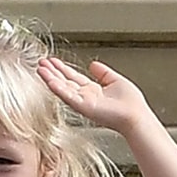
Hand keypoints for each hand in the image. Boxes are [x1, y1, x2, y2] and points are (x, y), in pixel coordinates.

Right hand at [37, 57, 151, 135]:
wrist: (135, 115)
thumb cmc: (130, 103)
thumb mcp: (115, 80)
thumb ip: (103, 72)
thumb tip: (93, 64)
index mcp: (92, 90)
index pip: (73, 77)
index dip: (62, 68)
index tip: (52, 61)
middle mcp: (84, 96)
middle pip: (64, 81)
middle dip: (52, 72)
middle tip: (41, 63)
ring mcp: (82, 102)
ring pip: (62, 88)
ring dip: (50, 79)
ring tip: (40, 69)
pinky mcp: (83, 107)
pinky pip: (68, 97)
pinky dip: (58, 89)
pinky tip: (50, 81)